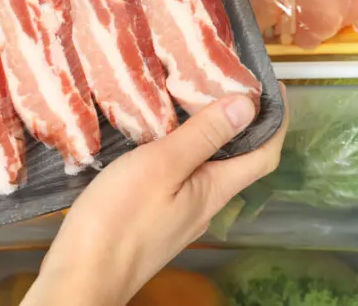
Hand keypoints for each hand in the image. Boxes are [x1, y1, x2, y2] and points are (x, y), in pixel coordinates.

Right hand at [23, 87, 289, 305]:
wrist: (82, 277)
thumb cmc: (118, 220)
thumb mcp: (161, 166)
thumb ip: (203, 136)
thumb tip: (248, 106)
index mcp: (214, 191)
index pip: (264, 154)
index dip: (275, 120)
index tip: (273, 86)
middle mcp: (203, 204)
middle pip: (237, 160)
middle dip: (240, 122)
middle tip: (224, 81)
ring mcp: (178, 214)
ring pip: (206, 168)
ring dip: (207, 135)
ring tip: (189, 99)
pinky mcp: (154, 218)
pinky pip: (179, 178)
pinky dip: (179, 150)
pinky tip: (156, 137)